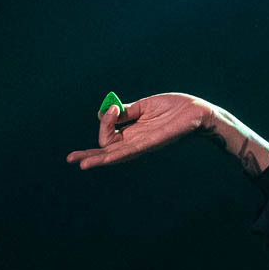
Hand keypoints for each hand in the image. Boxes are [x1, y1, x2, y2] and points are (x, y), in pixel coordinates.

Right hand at [66, 93, 213, 169]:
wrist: (197, 111)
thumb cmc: (174, 107)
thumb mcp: (145, 105)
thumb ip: (126, 111)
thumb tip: (104, 112)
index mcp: (133, 131)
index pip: (109, 134)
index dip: (105, 120)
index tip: (114, 106)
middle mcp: (136, 141)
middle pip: (108, 151)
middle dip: (89, 155)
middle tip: (71, 159)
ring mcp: (144, 144)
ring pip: (116, 155)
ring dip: (98, 159)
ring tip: (82, 164)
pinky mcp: (153, 143)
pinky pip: (131, 151)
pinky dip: (116, 155)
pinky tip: (104, 159)